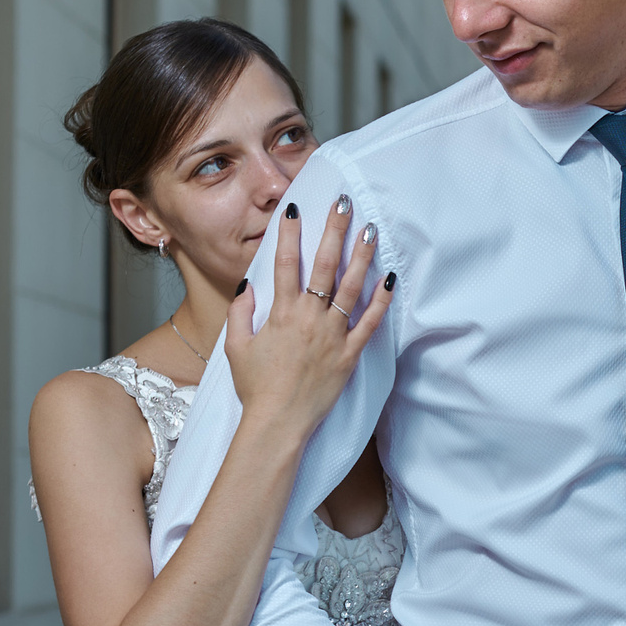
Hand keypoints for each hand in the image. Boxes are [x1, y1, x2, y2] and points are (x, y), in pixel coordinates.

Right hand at [226, 195, 392, 433]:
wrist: (278, 422)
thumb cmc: (256, 386)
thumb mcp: (235, 346)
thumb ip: (241, 312)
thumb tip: (249, 284)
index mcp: (281, 313)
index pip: (285, 263)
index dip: (290, 234)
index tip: (296, 209)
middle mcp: (309, 318)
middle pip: (324, 265)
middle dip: (334, 231)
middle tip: (344, 204)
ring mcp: (332, 335)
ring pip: (351, 288)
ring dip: (362, 256)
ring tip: (370, 230)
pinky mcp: (349, 354)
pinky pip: (369, 324)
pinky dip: (381, 302)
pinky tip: (390, 279)